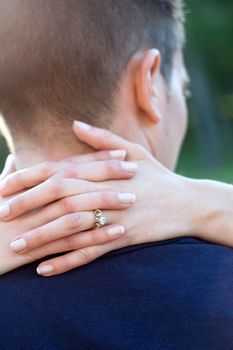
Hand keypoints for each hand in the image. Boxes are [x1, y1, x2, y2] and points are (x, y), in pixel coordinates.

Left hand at [0, 121, 193, 276]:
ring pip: (72, 228)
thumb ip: (102, 139)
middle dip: (28, 206)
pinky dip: (67, 261)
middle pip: (60, 198)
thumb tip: (76, 124)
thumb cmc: (158, 176)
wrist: (187, 202)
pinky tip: (44, 269)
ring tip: (17, 246)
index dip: (30, 178)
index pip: (59, 171)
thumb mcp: (134, 151)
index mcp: (103, 171)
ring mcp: (114, 217)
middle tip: (2, 215)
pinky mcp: (123, 239)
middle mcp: (105, 193)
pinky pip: (90, 252)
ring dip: (42, 238)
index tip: (4, 186)